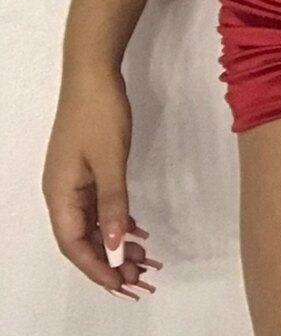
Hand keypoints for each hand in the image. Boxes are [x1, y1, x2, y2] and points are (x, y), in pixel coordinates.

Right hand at [42, 68, 161, 300]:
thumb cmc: (99, 114)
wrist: (92, 72)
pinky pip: (99, 205)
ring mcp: (73, 181)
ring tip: (144, 258)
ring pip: (94, 223)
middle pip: (84, 239)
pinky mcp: (86, 168)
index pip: (75, 246)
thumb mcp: (110, 161)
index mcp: (61, 195)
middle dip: (110, 261)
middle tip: (142, 276)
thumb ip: (113, 205)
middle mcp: (62, 193)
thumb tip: (114, 247)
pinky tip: (136, 230)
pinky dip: (116, 219)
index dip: (98, 268)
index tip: (123, 284)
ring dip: (116, 242)